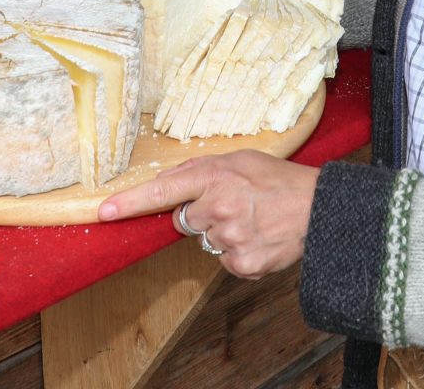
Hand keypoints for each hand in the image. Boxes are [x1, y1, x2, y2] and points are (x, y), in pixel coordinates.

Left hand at [98, 150, 319, 279]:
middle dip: (202, 214)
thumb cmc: (280, 179)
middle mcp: (219, 207)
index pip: (163, 189)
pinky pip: (224, 261)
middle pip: (185, 220)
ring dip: (223, 233)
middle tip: (233, 204)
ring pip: (207, 241)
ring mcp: (230, 238)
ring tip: (253, 219)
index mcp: (216, 175)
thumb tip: (169, 181)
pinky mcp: (242, 263)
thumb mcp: (241, 159)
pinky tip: (259, 237)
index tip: (104, 212)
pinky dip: (238, 252)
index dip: (131, 202)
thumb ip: (202, 169)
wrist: (319, 208)